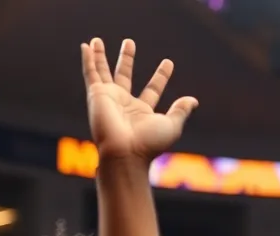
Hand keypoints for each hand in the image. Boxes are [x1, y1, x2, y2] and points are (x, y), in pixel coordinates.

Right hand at [80, 38, 197, 161]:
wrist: (125, 152)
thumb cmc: (149, 144)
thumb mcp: (171, 125)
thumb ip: (181, 111)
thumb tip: (193, 100)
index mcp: (143, 111)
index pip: (153, 89)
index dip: (161, 76)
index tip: (168, 63)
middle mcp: (124, 103)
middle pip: (124, 75)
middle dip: (126, 59)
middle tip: (129, 42)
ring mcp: (109, 98)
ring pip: (103, 71)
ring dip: (100, 56)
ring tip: (98, 40)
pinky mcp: (96, 95)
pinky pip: (90, 73)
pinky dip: (87, 59)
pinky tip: (85, 46)